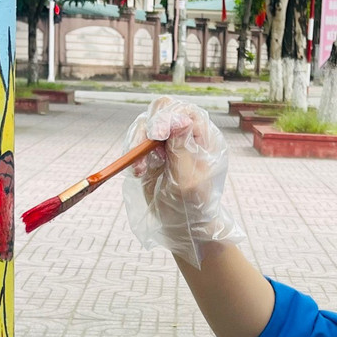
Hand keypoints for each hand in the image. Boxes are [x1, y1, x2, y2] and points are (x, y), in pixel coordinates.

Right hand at [122, 98, 241, 264]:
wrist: (183, 227)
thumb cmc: (193, 207)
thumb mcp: (188, 180)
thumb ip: (182, 149)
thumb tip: (179, 119)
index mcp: (204, 138)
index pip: (185, 112)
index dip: (169, 116)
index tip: (157, 134)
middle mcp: (185, 134)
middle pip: (162, 110)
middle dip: (150, 127)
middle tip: (142, 146)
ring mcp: (167, 142)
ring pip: (145, 124)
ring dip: (137, 143)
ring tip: (141, 170)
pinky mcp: (151, 152)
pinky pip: (136, 140)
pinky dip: (132, 153)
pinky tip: (138, 172)